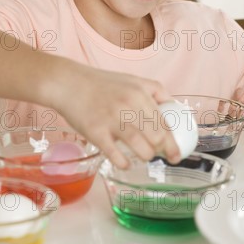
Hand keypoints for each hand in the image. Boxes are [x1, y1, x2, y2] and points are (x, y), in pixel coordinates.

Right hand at [49, 62, 179, 168]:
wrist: (68, 83)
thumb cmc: (101, 84)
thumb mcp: (132, 79)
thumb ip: (155, 91)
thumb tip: (175, 107)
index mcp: (140, 93)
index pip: (165, 123)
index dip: (173, 142)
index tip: (175, 153)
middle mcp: (129, 105)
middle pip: (157, 137)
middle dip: (162, 151)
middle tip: (161, 156)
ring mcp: (112, 119)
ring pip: (141, 147)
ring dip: (146, 157)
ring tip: (144, 157)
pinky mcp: (96, 132)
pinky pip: (116, 155)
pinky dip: (124, 163)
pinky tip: (126, 163)